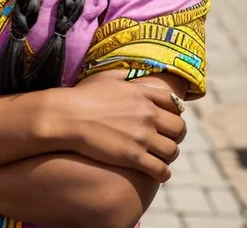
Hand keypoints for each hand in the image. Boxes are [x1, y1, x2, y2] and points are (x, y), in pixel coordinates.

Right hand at [58, 71, 185, 182]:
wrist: (68, 116)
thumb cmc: (83, 95)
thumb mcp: (107, 77)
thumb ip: (126, 74)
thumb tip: (135, 72)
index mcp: (142, 94)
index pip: (174, 104)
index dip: (175, 113)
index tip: (169, 120)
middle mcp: (147, 114)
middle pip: (179, 128)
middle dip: (175, 136)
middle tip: (167, 140)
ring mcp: (141, 136)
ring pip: (172, 151)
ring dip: (169, 155)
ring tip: (161, 157)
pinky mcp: (133, 156)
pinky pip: (161, 170)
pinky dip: (162, 173)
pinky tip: (157, 173)